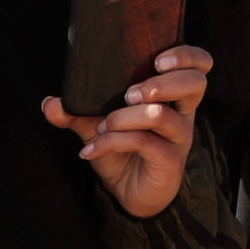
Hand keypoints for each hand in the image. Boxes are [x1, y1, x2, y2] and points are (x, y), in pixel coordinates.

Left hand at [44, 45, 211, 217]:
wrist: (127, 192)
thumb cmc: (122, 150)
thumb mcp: (97, 125)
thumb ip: (75, 111)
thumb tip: (49, 103)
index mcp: (173, 94)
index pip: (200, 65)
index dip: (187, 56)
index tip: (158, 60)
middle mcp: (183, 113)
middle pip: (195, 83)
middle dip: (160, 83)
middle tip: (128, 94)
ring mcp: (179, 137)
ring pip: (161, 114)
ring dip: (124, 117)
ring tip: (103, 125)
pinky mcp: (169, 160)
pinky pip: (144, 143)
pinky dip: (111, 142)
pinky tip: (90, 150)